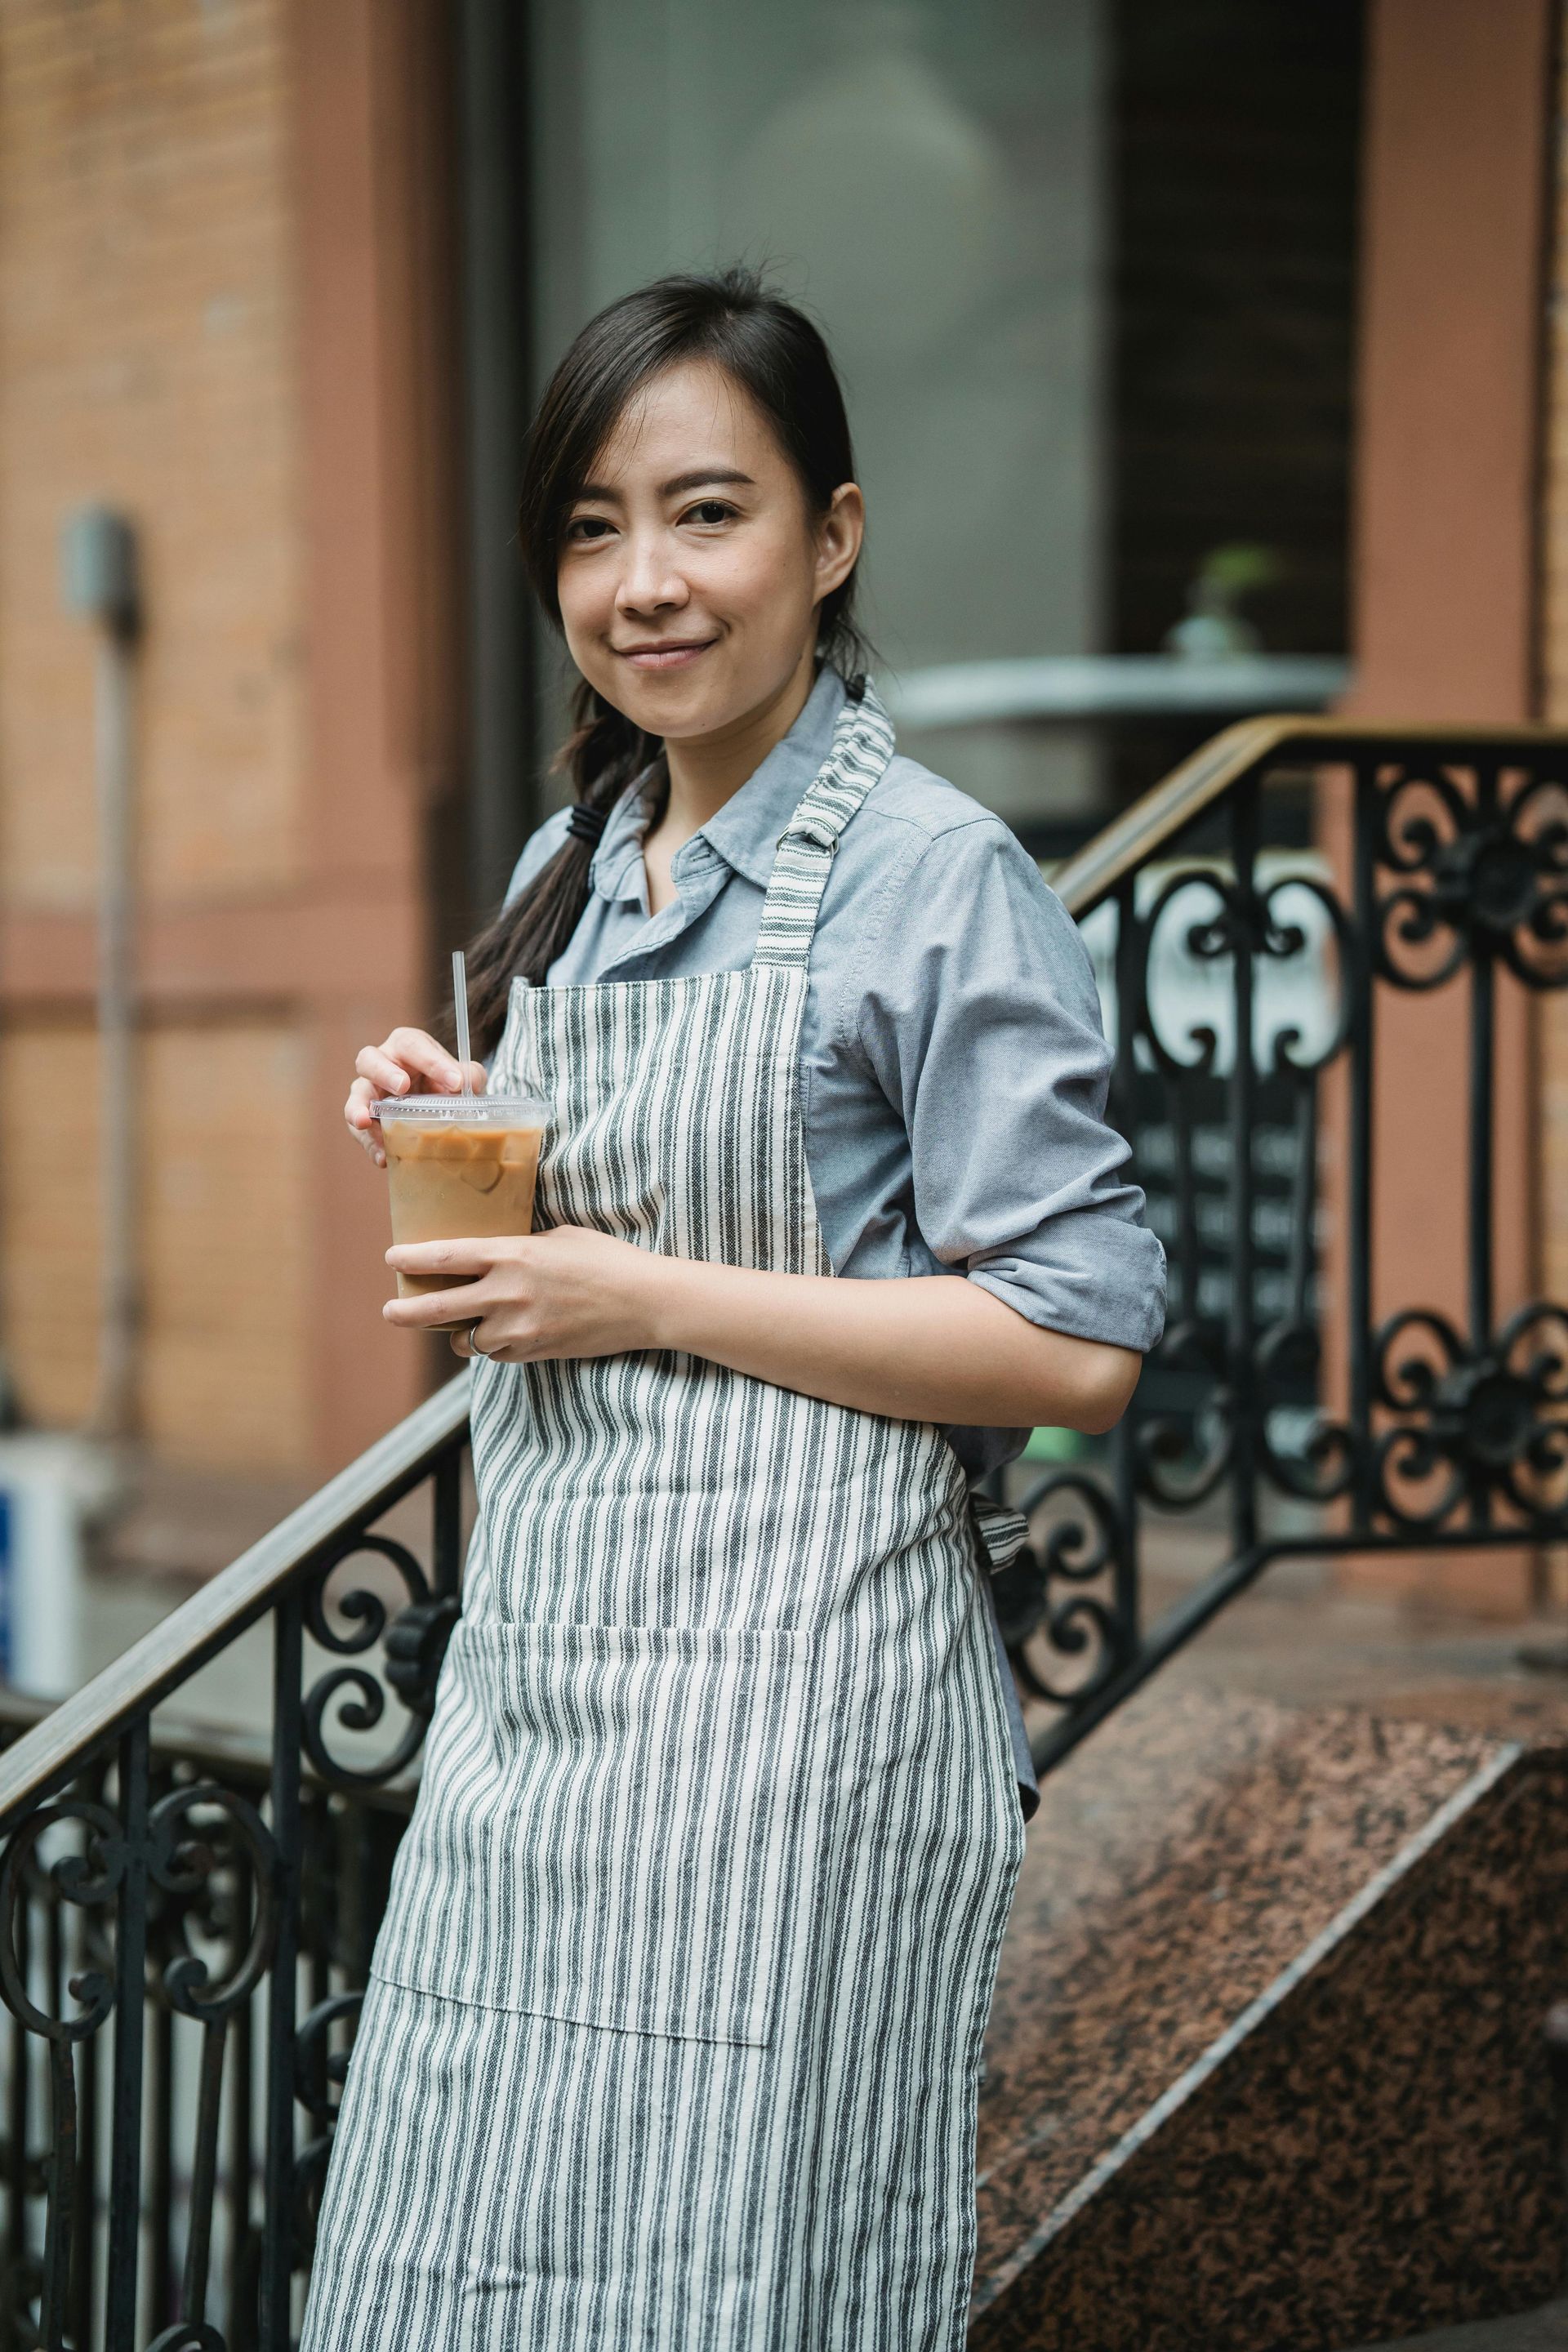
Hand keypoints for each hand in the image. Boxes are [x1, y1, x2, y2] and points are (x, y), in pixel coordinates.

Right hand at [345, 1027, 487, 1169]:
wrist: (437, 1105)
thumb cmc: (445, 1081)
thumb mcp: (461, 1075)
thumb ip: (470, 1075)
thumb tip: (468, 1084)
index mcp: (407, 1046)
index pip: (414, 1046)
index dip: (433, 1062)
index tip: (456, 1082)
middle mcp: (382, 1063)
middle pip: (370, 1060)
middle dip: (384, 1073)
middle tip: (402, 1087)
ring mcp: (370, 1090)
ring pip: (357, 1094)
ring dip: (358, 1108)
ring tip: (364, 1121)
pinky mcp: (366, 1118)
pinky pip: (362, 1131)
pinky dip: (370, 1144)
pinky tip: (382, 1158)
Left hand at [383, 1228, 672, 1363]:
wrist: (644, 1302)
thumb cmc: (606, 1260)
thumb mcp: (559, 1237)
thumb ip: (520, 1246)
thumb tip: (493, 1254)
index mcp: (511, 1254)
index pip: (445, 1258)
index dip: (412, 1259)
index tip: (392, 1258)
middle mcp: (507, 1293)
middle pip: (437, 1308)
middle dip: (406, 1312)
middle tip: (390, 1311)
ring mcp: (518, 1328)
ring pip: (467, 1340)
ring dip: (461, 1333)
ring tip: (467, 1323)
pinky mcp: (533, 1352)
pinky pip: (497, 1354)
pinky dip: (494, 1345)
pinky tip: (507, 1333)